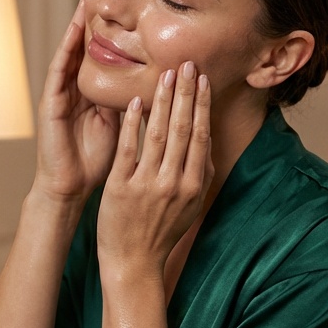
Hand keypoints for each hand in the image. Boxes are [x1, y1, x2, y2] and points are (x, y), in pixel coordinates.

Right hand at [31, 0, 118, 204]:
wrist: (71, 186)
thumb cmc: (96, 160)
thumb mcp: (121, 124)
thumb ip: (132, 102)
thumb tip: (161, 84)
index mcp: (91, 91)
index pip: (102, 53)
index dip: (112, 29)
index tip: (125, 3)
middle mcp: (74, 87)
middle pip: (84, 44)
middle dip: (92, 16)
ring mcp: (60, 93)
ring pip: (70, 50)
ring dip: (77, 24)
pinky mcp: (50, 102)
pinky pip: (58, 70)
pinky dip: (66, 49)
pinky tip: (74, 30)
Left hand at [96, 62, 212, 278]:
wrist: (133, 262)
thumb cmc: (162, 231)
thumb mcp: (190, 205)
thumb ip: (200, 173)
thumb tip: (206, 136)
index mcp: (193, 186)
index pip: (200, 136)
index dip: (201, 105)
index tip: (202, 79)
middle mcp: (174, 184)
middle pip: (181, 129)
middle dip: (185, 94)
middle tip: (186, 64)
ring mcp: (147, 185)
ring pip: (157, 134)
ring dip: (162, 101)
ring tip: (165, 75)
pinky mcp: (121, 187)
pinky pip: (128, 149)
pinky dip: (133, 123)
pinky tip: (137, 102)